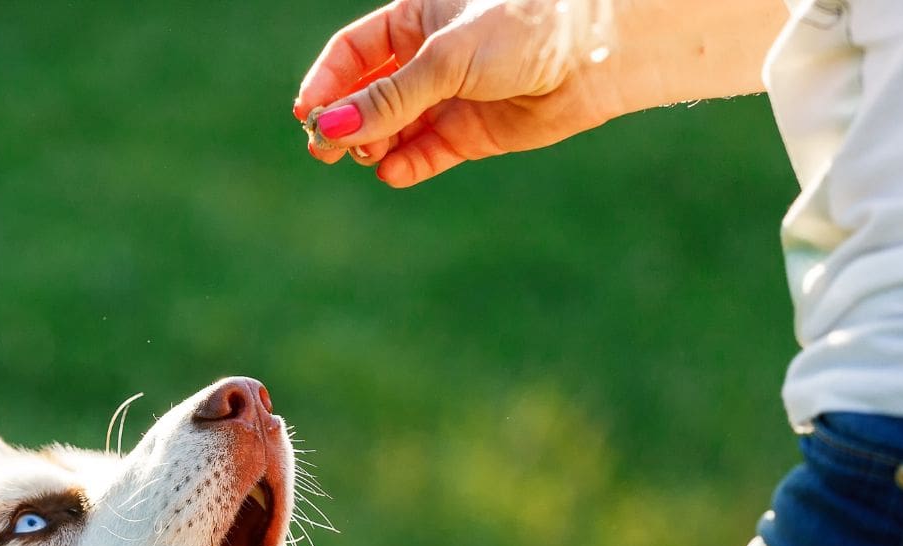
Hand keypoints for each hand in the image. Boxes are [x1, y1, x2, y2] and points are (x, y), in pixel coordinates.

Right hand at [294, 0, 621, 187]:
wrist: (595, 53)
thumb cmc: (522, 28)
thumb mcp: (444, 59)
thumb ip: (387, 98)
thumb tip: (329, 128)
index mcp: (416, 17)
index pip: (353, 52)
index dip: (328, 82)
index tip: (307, 114)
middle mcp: (430, 58)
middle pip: (368, 95)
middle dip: (345, 122)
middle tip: (321, 150)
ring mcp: (451, 97)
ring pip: (395, 128)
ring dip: (373, 145)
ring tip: (363, 158)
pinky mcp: (474, 134)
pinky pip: (428, 153)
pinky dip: (407, 164)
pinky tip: (392, 171)